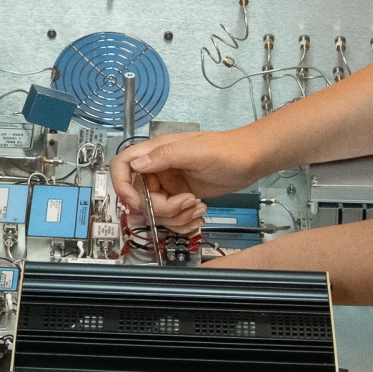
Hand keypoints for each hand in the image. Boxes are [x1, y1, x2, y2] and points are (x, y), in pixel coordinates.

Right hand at [111, 129, 262, 236]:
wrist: (250, 160)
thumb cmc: (227, 150)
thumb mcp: (196, 151)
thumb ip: (164, 156)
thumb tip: (136, 165)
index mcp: (156, 152)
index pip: (123, 165)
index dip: (121, 184)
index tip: (136, 201)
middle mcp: (159, 169)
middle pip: (140, 197)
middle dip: (162, 208)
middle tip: (186, 203)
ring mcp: (169, 185)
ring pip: (156, 211)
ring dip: (176, 217)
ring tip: (197, 207)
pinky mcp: (180, 197)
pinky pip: (171, 217)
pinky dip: (183, 221)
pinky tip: (199, 213)